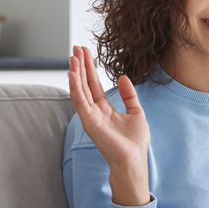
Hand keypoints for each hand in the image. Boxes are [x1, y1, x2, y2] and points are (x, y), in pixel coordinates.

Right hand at [68, 46, 150, 205]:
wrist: (134, 160)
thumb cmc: (135, 142)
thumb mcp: (136, 112)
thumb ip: (129, 95)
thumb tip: (123, 77)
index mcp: (105, 109)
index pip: (94, 84)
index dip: (90, 68)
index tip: (86, 52)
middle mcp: (95, 111)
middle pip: (85, 83)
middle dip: (80, 66)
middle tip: (75, 48)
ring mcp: (90, 116)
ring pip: (80, 90)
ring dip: (75, 72)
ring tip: (73, 56)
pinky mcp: (89, 122)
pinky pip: (79, 101)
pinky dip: (75, 87)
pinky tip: (72, 73)